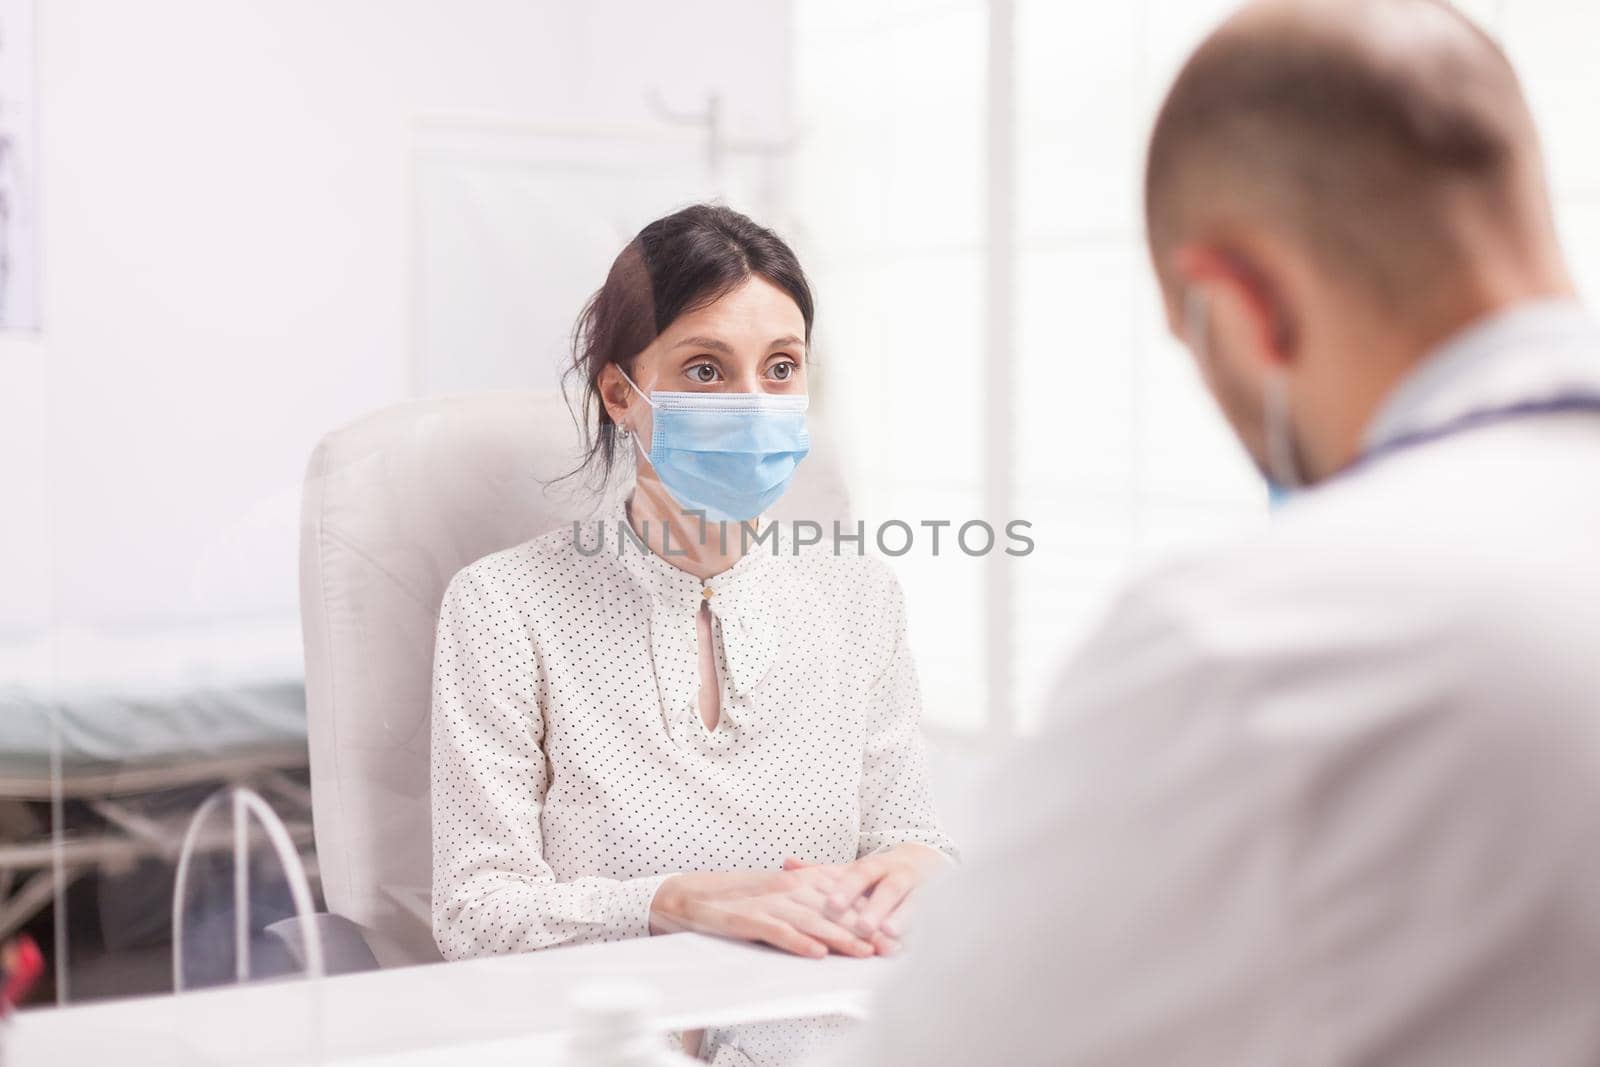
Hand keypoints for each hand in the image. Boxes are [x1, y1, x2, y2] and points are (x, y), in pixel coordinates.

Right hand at [649, 869, 893, 958]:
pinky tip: (817, 954)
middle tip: (892, 948)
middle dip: (867, 930)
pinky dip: (798, 942)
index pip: (844, 898)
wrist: (689, 895)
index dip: (873, 915)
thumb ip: (809, 901)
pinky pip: (778, 931)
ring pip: (812, 920)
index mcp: (799, 881)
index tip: (898, 933)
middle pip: (835, 910)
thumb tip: (844, 917)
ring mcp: (768, 902)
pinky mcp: (747, 918)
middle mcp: (788, 887)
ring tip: (865, 953)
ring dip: (841, 937)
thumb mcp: (779, 894)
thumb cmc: (737, 899)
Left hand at [782, 844, 948, 939]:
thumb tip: (786, 864)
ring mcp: (921, 890)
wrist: (927, 860)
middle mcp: (899, 875)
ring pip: (914, 903)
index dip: (846, 889)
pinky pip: (933, 918)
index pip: (860, 874)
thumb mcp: (854, 869)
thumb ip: (823, 871)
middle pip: (889, 888)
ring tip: (889, 936)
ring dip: (902, 919)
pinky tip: (915, 947)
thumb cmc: (880, 873)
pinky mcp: (937, 906)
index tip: (831, 905)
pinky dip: (924, 932)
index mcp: (875, 866)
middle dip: (876, 907)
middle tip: (862, 926)